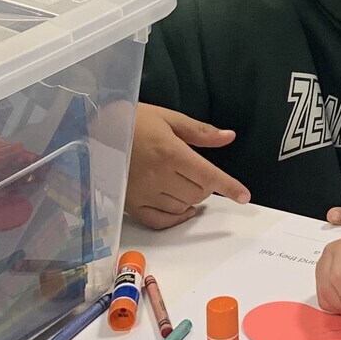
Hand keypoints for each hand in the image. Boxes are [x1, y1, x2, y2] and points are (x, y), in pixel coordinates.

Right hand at [125, 104, 249, 229]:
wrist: (95, 131)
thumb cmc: (134, 120)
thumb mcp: (169, 118)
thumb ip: (200, 132)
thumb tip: (229, 137)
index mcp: (171, 153)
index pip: (208, 176)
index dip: (229, 187)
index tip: (244, 196)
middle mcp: (158, 177)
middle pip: (198, 193)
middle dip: (207, 186)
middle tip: (199, 173)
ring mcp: (144, 193)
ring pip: (182, 207)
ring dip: (192, 199)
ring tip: (185, 183)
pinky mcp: (131, 205)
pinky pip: (160, 221)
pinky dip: (176, 218)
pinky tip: (183, 209)